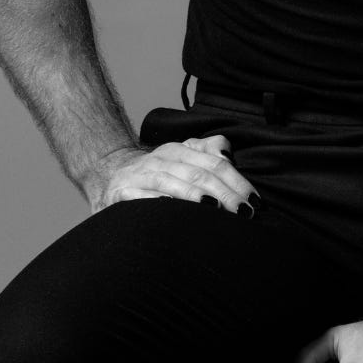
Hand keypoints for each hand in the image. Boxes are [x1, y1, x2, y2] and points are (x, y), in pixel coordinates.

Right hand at [92, 133, 258, 217]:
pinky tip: (174, 211)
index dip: (237, 181)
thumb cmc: (157, 172)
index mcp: (179, 150)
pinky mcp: (122, 193)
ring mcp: (140, 176)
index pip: (215, 163)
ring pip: (171, 182)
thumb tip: (227, 153)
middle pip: (198, 173)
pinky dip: (158, 203)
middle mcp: (160, 159)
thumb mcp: (183, 157)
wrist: (108, 173)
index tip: (254, 201)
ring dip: (194, 195)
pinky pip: (142, 197)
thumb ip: (207, 152)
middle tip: (243, 212)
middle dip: (224, 193)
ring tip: (214, 208)